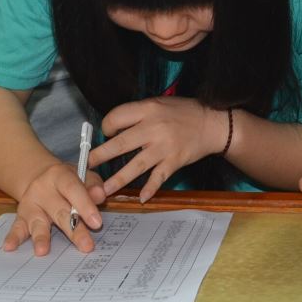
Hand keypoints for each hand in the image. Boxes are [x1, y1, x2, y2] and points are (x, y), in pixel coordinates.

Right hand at [6, 161, 104, 255]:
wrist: (39, 177)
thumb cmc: (68, 181)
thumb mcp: (82, 175)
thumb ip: (93, 185)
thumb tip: (99, 195)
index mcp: (59, 175)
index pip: (73, 189)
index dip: (85, 205)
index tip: (97, 223)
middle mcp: (42, 189)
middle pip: (59, 211)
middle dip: (74, 230)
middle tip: (86, 246)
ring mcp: (30, 203)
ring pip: (38, 221)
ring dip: (41, 237)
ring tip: (42, 251)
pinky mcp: (21, 217)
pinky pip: (17, 227)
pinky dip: (13, 237)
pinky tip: (9, 247)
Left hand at [90, 97, 222, 201]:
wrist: (213, 124)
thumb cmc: (184, 112)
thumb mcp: (159, 103)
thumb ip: (139, 113)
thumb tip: (115, 127)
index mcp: (148, 109)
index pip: (117, 117)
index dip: (107, 126)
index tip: (107, 134)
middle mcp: (154, 128)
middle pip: (121, 144)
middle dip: (101, 156)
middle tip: (88, 166)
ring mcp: (164, 146)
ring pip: (136, 165)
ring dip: (118, 180)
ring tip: (103, 190)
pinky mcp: (175, 161)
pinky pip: (159, 177)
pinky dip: (150, 188)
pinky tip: (142, 198)